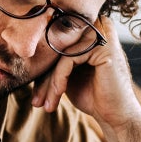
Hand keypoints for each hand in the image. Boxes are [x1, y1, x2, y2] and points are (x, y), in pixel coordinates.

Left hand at [30, 16, 140, 141]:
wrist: (116, 116)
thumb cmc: (93, 96)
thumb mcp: (69, 74)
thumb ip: (54, 59)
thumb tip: (24, 51)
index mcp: (90, 28)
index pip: (56, 44)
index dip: (42, 68)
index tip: (35, 93)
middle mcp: (98, 25)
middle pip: (57, 48)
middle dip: (43, 78)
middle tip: (36, 101)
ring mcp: (102, 34)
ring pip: (60, 55)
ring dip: (49, 83)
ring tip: (44, 104)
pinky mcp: (104, 46)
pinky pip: (68, 59)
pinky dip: (58, 80)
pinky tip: (57, 96)